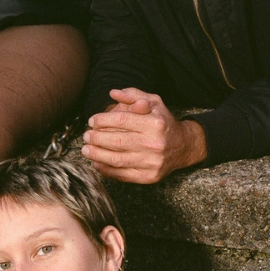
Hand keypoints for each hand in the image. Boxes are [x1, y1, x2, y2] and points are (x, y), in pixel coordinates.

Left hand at [81, 87, 206, 183]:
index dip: (102, 120)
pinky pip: (123, 175)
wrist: (183, 146)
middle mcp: (154, 143)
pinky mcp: (149, 177)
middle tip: (86, 135)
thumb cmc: (163, 121)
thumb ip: (133, 95)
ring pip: (117, 159)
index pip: (121, 120)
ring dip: (97, 155)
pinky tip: (97, 163)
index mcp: (155, 123)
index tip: (91, 121)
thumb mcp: (153, 102)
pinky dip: (106, 169)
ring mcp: (152, 162)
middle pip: (117, 141)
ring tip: (86, 149)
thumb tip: (113, 93)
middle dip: (96, 138)